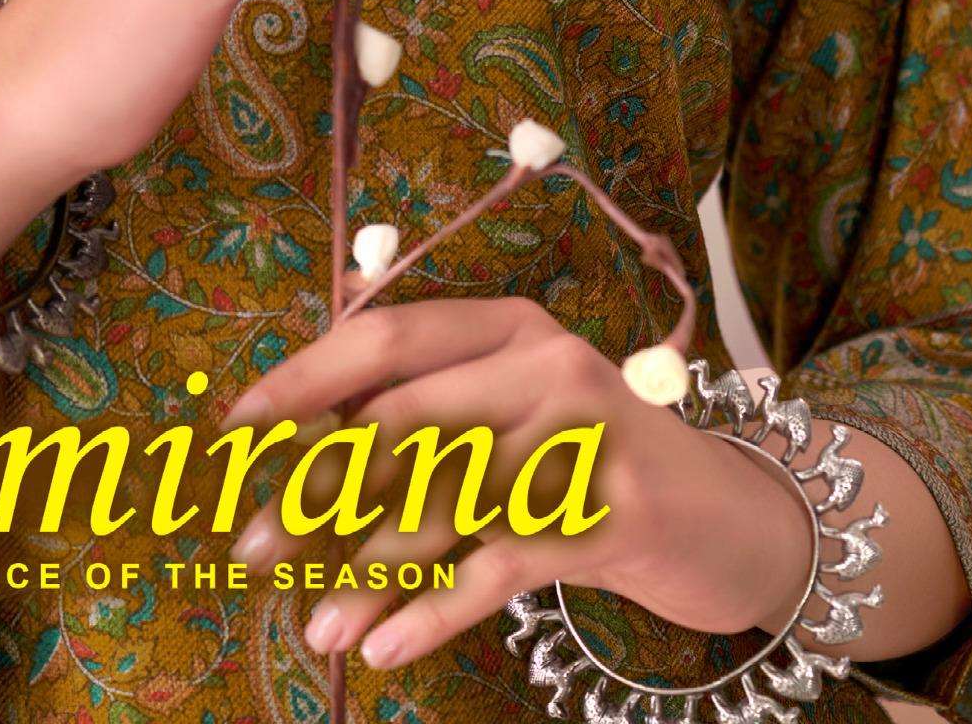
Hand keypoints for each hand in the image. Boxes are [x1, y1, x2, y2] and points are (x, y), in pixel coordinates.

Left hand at [219, 295, 816, 669]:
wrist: (734, 519)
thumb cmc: (591, 466)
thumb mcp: (510, 417)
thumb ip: (427, 418)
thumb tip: (296, 453)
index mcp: (505, 324)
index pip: (386, 338)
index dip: (305, 378)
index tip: (237, 427)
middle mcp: (543, 362)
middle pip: (404, 421)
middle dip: (319, 487)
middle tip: (252, 544)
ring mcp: (583, 433)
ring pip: (446, 502)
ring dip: (369, 572)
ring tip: (317, 625)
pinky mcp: (613, 511)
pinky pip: (500, 565)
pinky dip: (436, 611)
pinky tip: (386, 646)